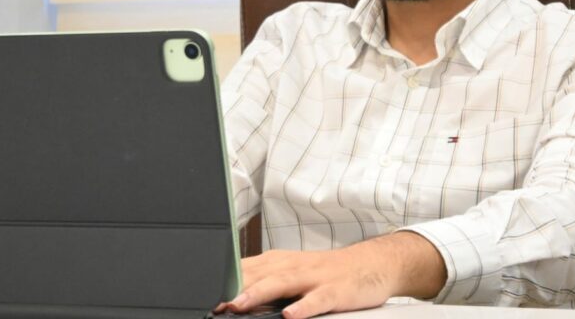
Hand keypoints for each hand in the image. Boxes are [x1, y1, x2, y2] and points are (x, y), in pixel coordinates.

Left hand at [224, 231, 445, 318]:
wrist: (373, 264)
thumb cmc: (329, 272)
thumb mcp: (294, 273)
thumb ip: (266, 284)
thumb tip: (234, 300)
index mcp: (281, 262)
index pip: (246, 268)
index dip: (224, 281)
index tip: (201, 293)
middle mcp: (295, 265)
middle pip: (259, 274)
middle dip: (234, 287)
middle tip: (213, 301)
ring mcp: (316, 277)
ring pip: (283, 283)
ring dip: (259, 293)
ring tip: (239, 305)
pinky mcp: (336, 290)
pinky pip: (318, 299)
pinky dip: (304, 306)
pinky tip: (291, 315)